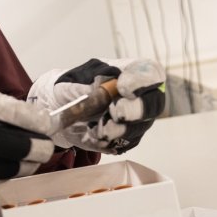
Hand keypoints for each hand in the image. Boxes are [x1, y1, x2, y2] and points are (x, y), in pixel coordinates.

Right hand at [0, 83, 53, 197]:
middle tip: (47, 146)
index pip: (0, 110)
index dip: (27, 118)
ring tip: (34, 159)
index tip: (45, 123)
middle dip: (31, 146)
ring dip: (21, 165)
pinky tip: (11, 170)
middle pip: (2, 143)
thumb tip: (18, 115)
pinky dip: (1, 175)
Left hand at [28, 58, 164, 153]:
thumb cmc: (71, 87)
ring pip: (139, 128)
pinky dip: (108, 142)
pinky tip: (93, 135)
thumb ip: (86, 86)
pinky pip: (125, 144)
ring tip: (93, 128)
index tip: (122, 88)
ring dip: (115, 130)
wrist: (63, 108)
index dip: (142, 82)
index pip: (150, 73)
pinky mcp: (128, 137)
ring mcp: (137, 118)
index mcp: (129, 72)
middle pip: (154, 105)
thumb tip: (102, 92)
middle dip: (134, 111)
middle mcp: (140, 96)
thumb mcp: (72, 81)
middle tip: (114, 112)